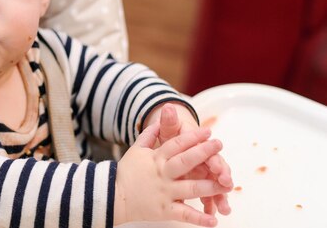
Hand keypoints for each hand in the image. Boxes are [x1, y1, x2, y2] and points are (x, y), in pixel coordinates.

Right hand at [113, 124, 230, 226]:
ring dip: (211, 186)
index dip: (193, 137)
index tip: (208, 131)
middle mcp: (163, 174)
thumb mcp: (135, 150)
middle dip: (205, 152)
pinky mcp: (165, 210)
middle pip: (186, 161)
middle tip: (220, 145)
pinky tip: (214, 220)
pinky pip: (184, 213)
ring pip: (191, 188)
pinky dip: (199, 218)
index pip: (177, 144)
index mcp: (156, 158)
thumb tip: (157, 121)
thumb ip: (147, 135)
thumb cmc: (126, 173)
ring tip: (227, 184)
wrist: (112, 196)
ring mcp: (165, 192)